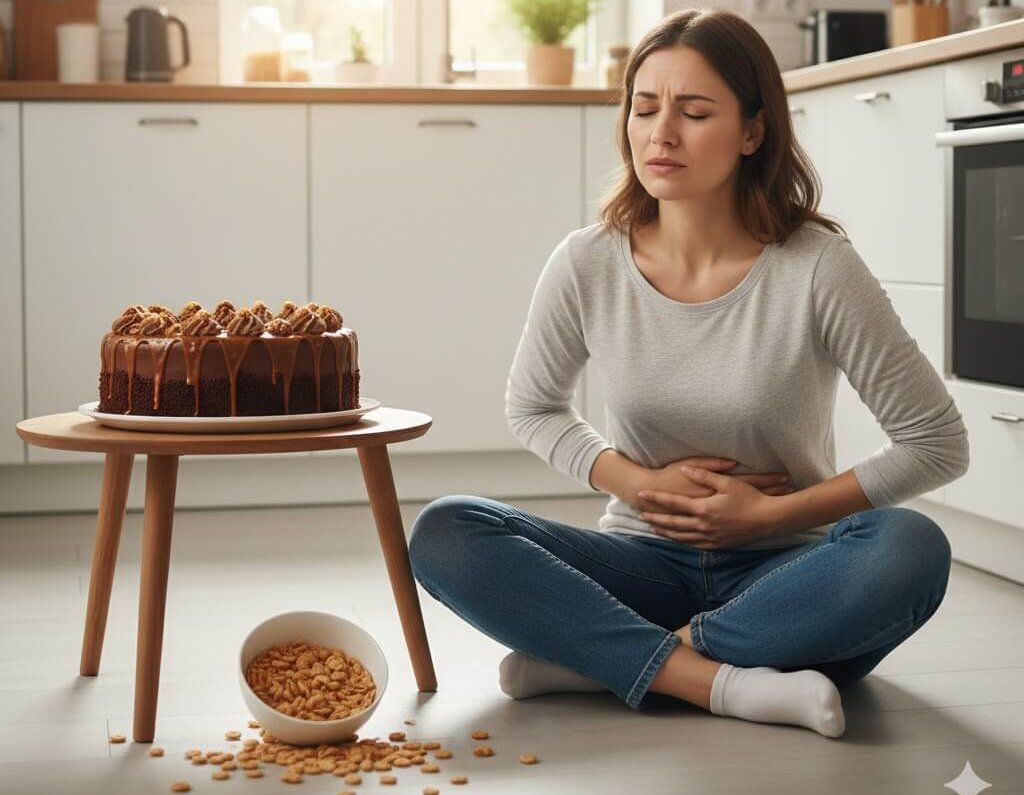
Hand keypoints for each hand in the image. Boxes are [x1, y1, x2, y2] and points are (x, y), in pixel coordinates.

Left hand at [636, 464, 789, 549]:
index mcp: (704, 509)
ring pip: (682, 537)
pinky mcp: (719, 545)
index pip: (673, 503)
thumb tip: (686, 469)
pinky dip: (684, 542)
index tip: (641, 495)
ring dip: (667, 532)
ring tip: (654, 528)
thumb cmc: (750, 498)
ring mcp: (711, 537)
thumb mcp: (727, 482)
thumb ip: (704, 475)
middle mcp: (704, 525)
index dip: (656, 499)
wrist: (770, 519)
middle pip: (673, 523)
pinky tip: (679, 540)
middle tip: (641, 515)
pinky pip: (696, 545)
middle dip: (656, 519)